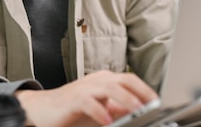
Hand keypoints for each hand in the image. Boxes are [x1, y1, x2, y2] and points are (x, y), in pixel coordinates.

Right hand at [15, 70, 157, 126]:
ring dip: (126, 99)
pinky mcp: (74, 99)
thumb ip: (117, 108)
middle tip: (152, 104)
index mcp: (106, 80)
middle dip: (140, 90)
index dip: (145, 89)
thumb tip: (137, 111)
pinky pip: (89, 102)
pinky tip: (107, 121)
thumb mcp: (100, 108)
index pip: (130, 80)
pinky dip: (100, 112)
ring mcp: (86, 87)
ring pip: (110, 87)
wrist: (43, 109)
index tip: (157, 101)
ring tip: (137, 110)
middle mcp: (98, 80)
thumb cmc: (73, 109)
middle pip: (124, 79)